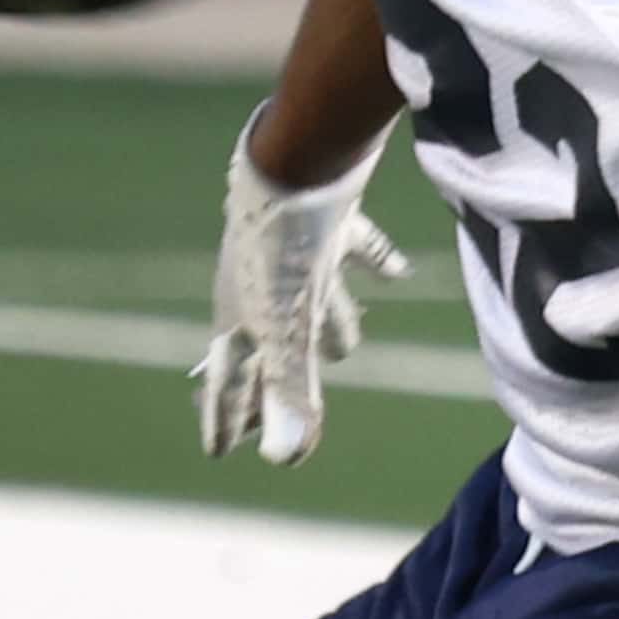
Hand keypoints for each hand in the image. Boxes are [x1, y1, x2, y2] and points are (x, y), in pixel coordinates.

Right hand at [196, 113, 408, 464]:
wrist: (298, 157)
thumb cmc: (281, 247)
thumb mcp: (287, 327)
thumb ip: (290, 392)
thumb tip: (286, 462)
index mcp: (242, 316)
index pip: (230, 380)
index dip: (226, 417)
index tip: (219, 451)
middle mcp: (264, 286)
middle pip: (271, 347)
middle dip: (275, 382)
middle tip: (275, 415)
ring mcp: (297, 253)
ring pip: (315, 301)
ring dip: (332, 325)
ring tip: (347, 348)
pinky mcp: (332, 221)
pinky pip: (357, 248)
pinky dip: (375, 263)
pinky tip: (399, 272)